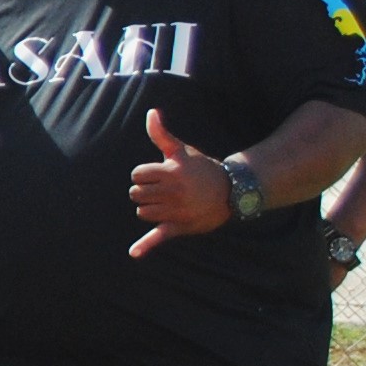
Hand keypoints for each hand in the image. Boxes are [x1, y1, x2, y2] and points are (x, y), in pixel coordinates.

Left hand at [126, 110, 231, 255]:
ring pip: (142, 212)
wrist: (231, 191)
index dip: (144, 174)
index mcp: (171, 172)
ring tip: (165, 203)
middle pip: (136, 194)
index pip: (137, 175)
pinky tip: (134, 253)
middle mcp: (174, 191)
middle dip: (145, 191)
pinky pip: (159, 237)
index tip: (158, 174)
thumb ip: (161, 134)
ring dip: (148, 208)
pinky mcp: (180, 227)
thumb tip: (151, 112)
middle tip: (162, 190)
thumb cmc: (201, 168)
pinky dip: (145, 245)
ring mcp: (177, 210)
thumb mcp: (182, 150)